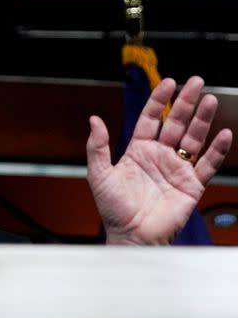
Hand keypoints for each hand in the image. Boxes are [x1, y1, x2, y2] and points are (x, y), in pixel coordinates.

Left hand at [86, 76, 232, 244]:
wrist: (130, 236)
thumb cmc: (113, 209)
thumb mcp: (99, 174)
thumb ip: (97, 147)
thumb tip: (94, 120)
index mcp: (138, 151)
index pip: (151, 119)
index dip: (159, 101)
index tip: (168, 83)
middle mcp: (159, 156)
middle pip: (176, 124)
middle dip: (186, 102)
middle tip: (196, 82)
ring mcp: (177, 169)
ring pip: (193, 139)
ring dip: (202, 120)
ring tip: (210, 100)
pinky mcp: (191, 185)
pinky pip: (207, 164)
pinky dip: (217, 150)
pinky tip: (224, 134)